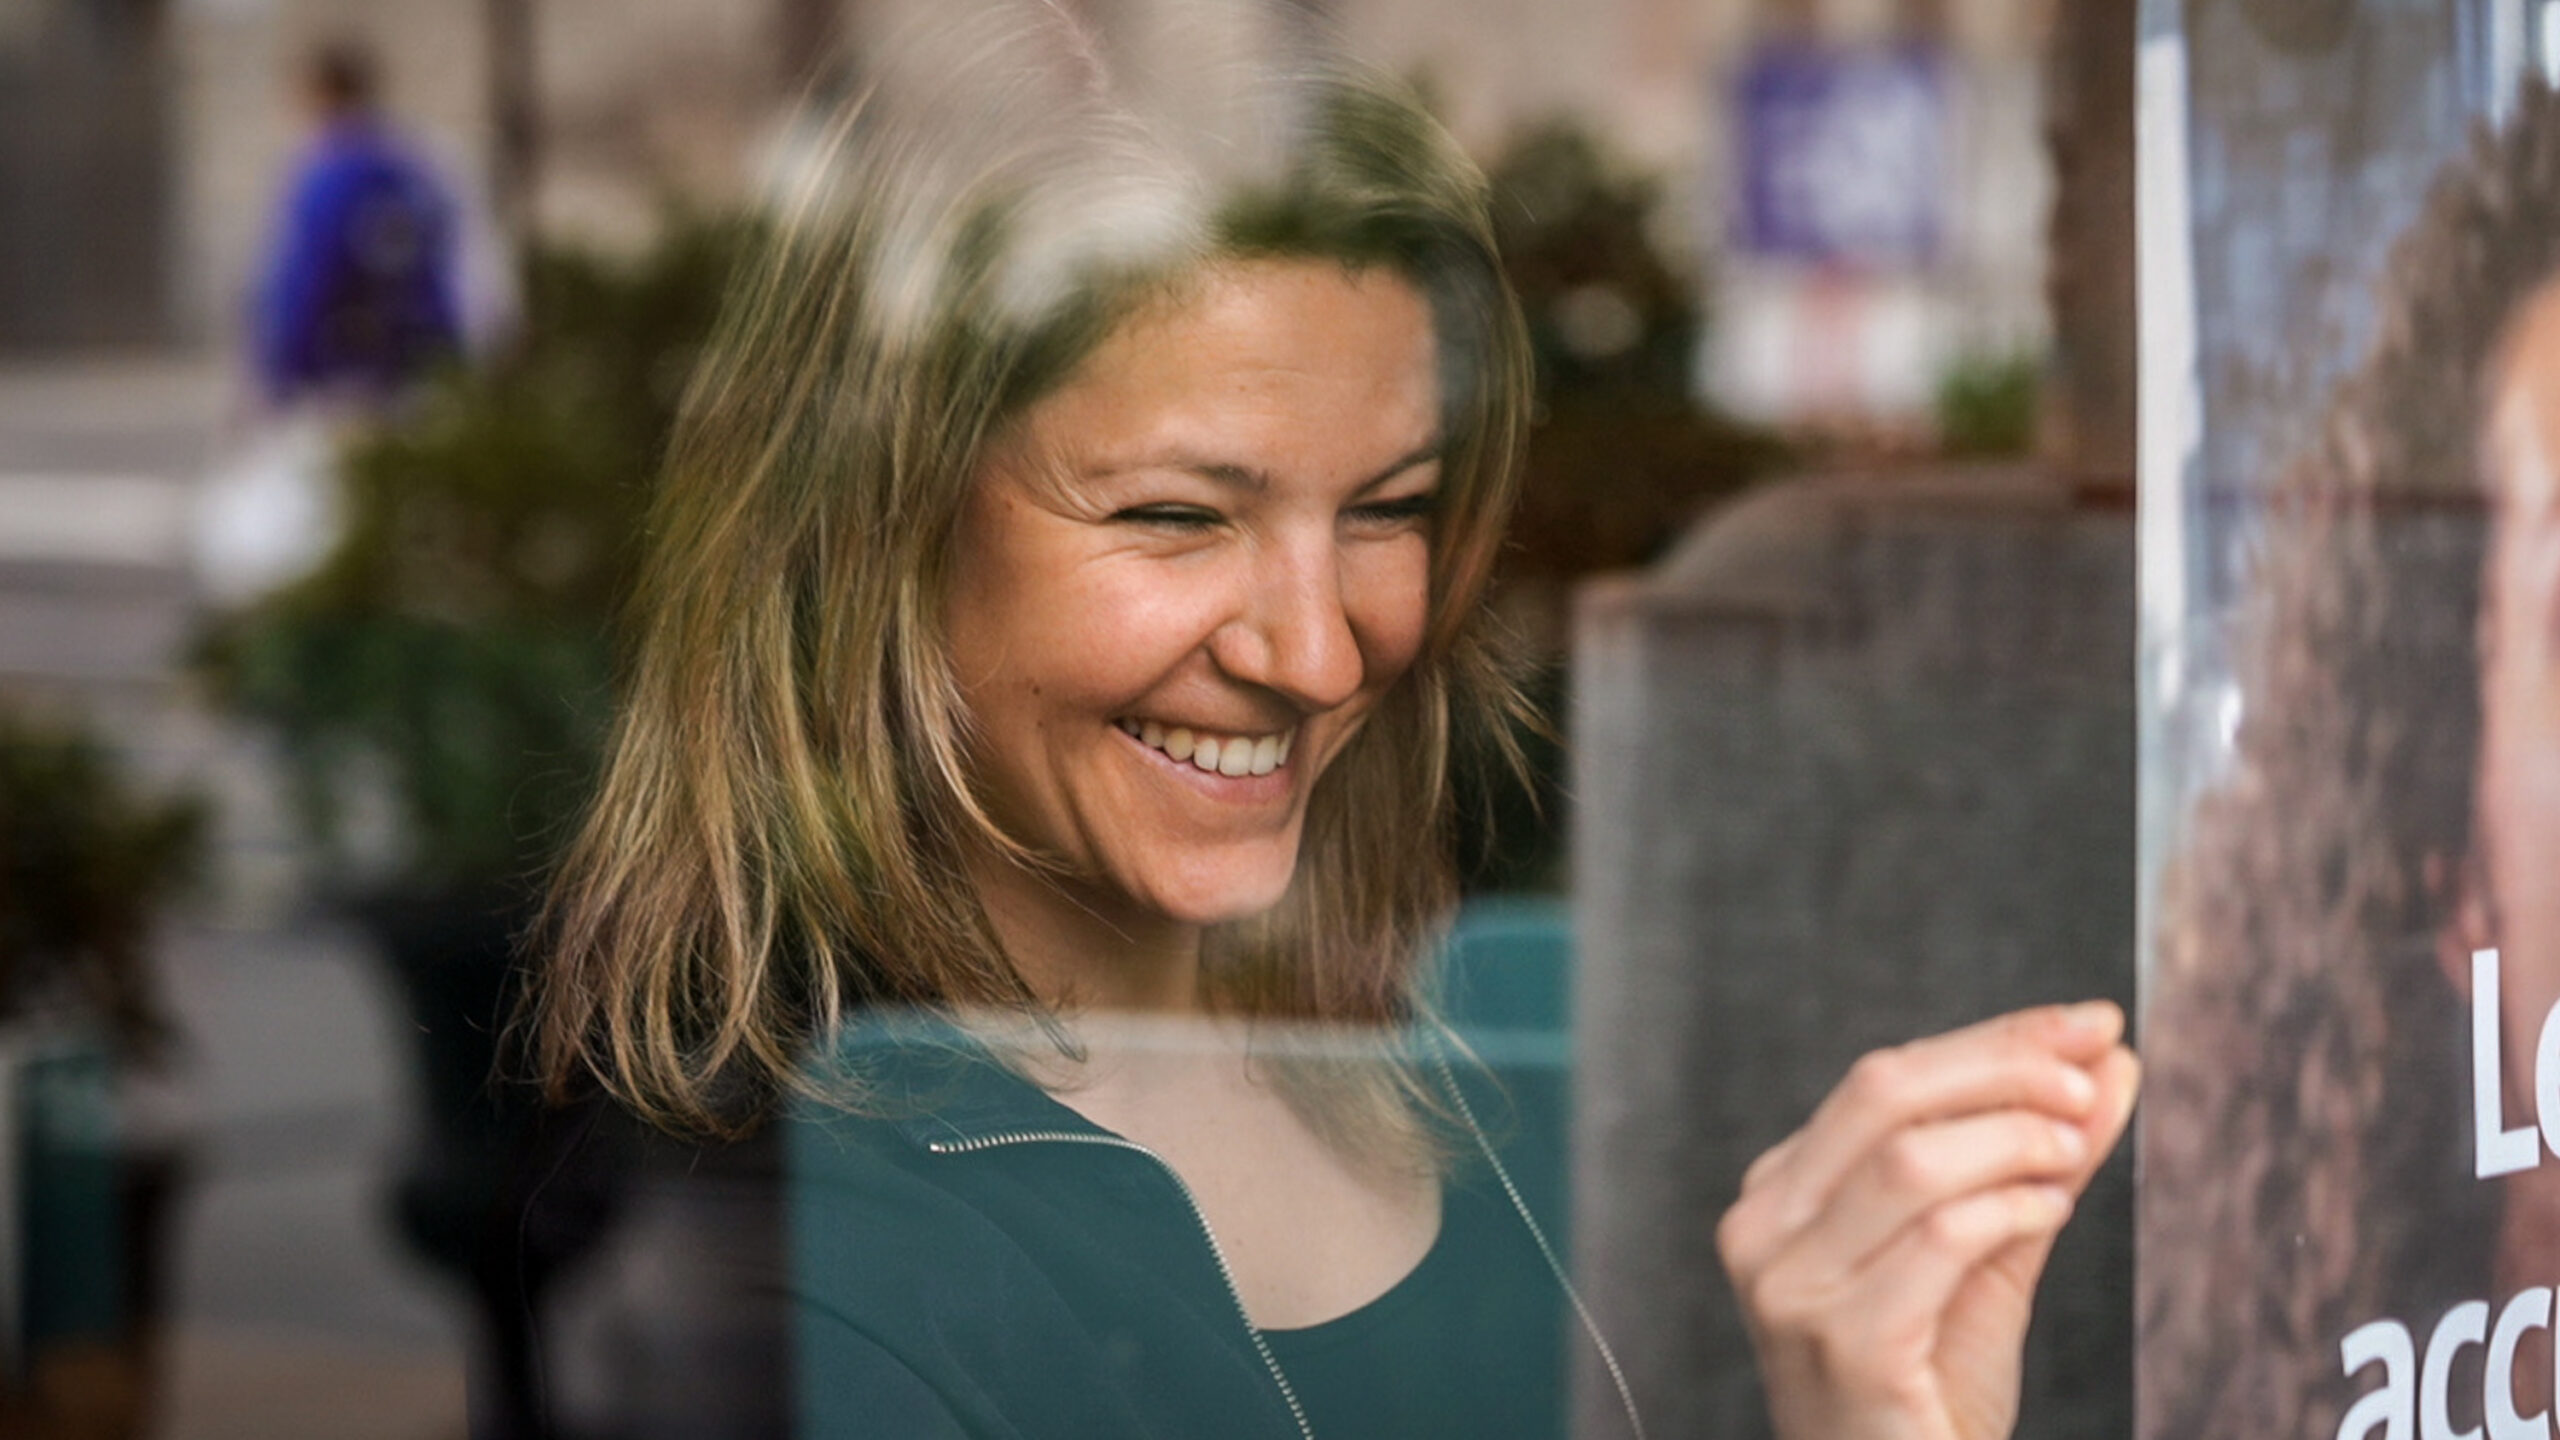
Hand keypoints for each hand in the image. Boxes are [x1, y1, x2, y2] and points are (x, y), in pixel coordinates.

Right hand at [1716, 1002, 2139, 1439]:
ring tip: (2077, 1151)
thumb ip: (2036, 1159)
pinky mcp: (1843, 1342)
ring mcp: (1791, 1287)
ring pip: (1911, 1161)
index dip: (1994, 1039)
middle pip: (1886, 1095)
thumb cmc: (1927, 1392)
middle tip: (2092, 1079)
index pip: (1885, 1080)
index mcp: (1782, 1193)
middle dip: (2005, 1069)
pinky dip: (2009, 1209)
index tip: (2090, 1024)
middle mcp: (1764, 1228)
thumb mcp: (1988, 1256)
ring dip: (2016, 1140)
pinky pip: (1939, 1240)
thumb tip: (2109, 1063)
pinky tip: (2049, 1206)